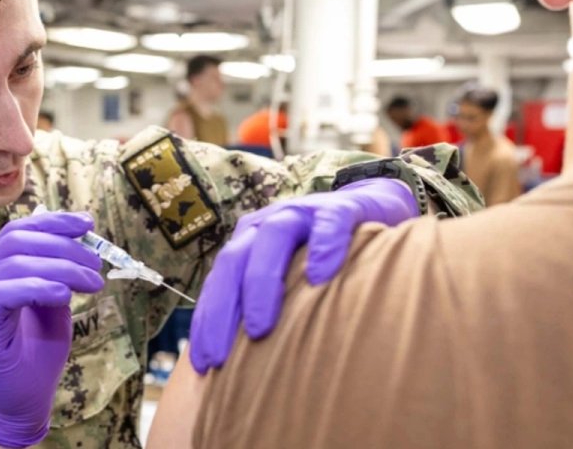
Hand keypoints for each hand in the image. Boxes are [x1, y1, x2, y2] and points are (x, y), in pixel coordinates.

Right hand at [0, 211, 104, 447]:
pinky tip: (64, 295)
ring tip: (91, 282)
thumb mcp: (53, 304)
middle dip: (63, 246)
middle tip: (96, 265)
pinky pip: (4, 292)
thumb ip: (58, 272)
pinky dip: (38, 287)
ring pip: (14, 263)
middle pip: (17, 241)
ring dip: (61, 268)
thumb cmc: (35, 353)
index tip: (88, 223)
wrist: (19, 402)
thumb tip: (81, 239)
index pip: (18, 231)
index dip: (54, 222)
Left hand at [189, 178, 417, 373]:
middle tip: (221, 356)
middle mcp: (268, 225)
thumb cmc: (322, 256)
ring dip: (262, 282)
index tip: (202, 364)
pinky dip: (324, 245)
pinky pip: (329, 222)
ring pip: (273, 238)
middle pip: (235, 261)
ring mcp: (303, 212)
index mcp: (249, 243)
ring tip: (261, 328)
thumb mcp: (291, 278)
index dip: (206, 322)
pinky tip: (321, 275)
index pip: (219, 282)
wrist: (370, 207)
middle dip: (222, 310)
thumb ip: (270, 306)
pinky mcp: (341, 208)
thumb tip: (248, 365)